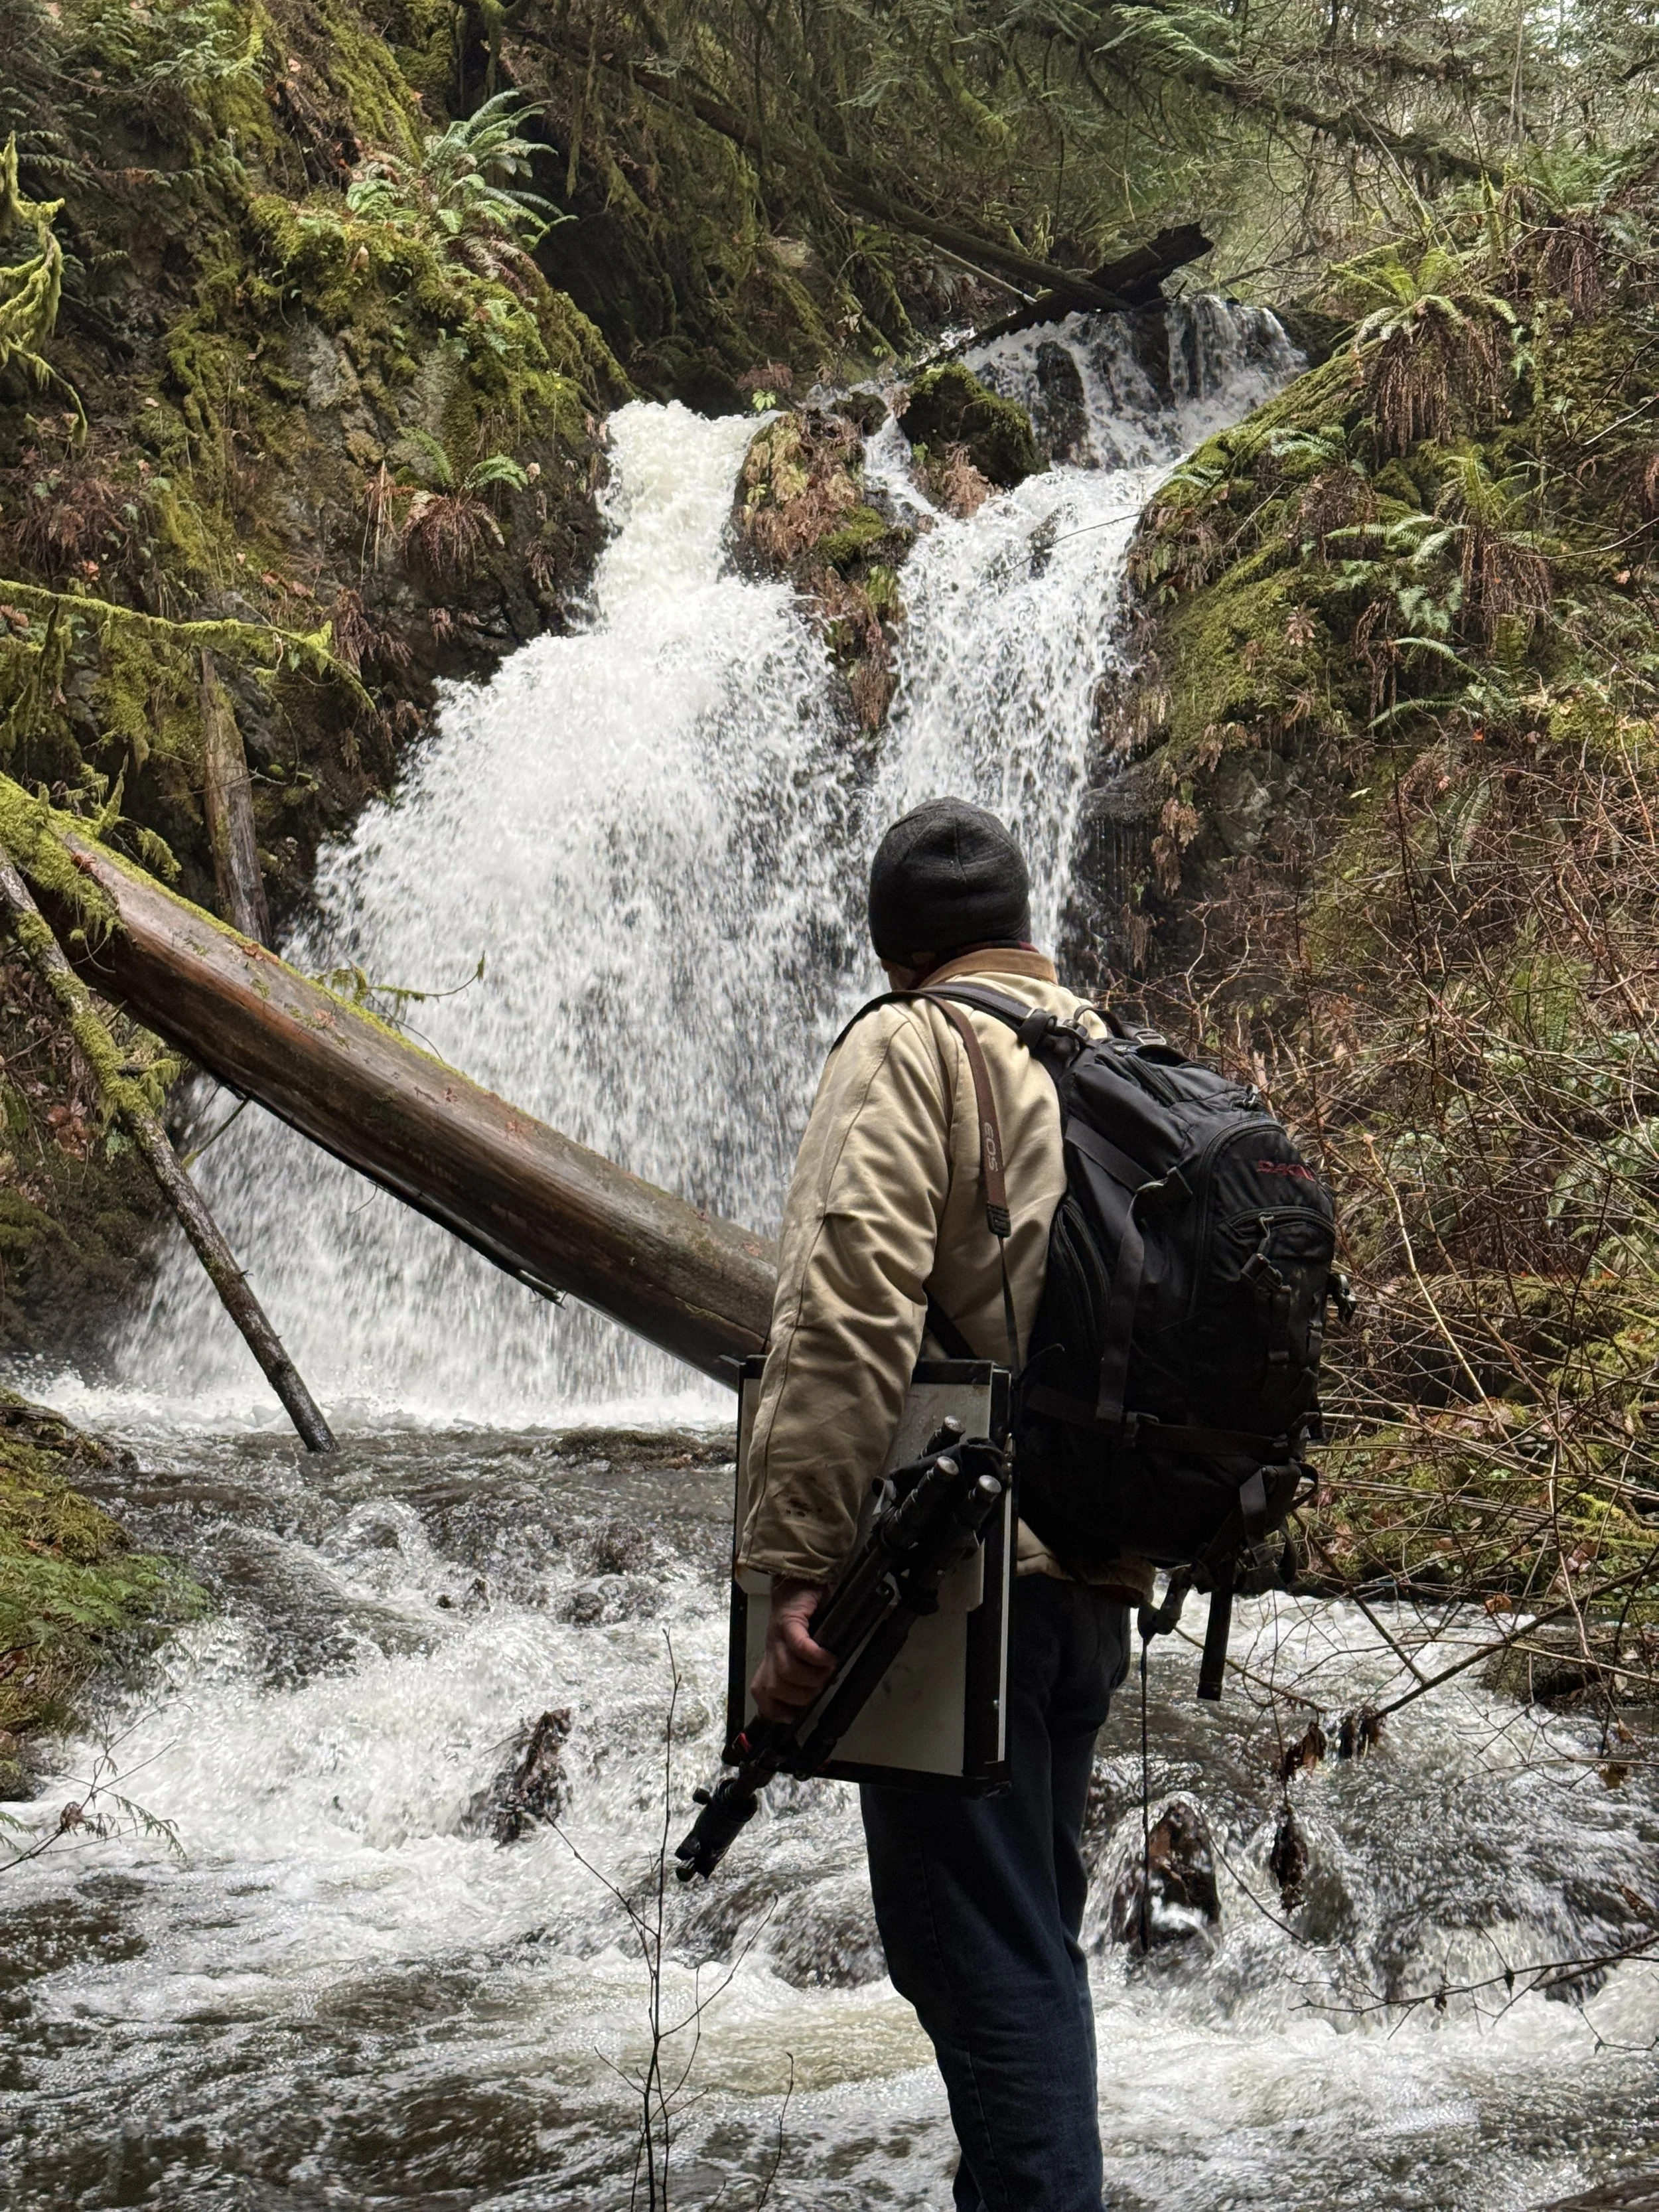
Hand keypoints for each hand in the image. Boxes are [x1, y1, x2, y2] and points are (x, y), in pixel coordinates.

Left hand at [750, 1578, 836, 1721]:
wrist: (800, 1578)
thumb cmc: (804, 1613)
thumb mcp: (799, 1643)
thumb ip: (805, 1664)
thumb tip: (826, 1684)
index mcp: (771, 1659)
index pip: (761, 1691)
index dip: (773, 1709)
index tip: (793, 1716)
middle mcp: (771, 1650)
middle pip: (776, 1688)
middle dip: (801, 1696)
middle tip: (821, 1686)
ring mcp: (777, 1636)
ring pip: (787, 1671)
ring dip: (812, 1677)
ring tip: (828, 1670)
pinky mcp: (789, 1620)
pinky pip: (798, 1645)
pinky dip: (815, 1656)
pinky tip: (828, 1657)